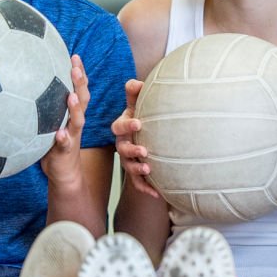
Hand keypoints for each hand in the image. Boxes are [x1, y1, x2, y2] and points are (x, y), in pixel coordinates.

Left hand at [41, 55, 88, 185]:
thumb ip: (41, 105)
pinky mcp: (65, 151)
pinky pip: (66, 144)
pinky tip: (59, 133)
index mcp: (71, 113)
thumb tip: (19, 85)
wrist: (63, 173)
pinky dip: (63, 138)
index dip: (79, 72)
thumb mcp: (46, 122)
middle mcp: (75, 121)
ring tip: (70, 96)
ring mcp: (72, 135)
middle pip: (82, 98)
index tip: (74, 55)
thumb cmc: (51, 144)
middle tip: (75, 66)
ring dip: (75, 108)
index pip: (78, 89)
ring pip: (78, 119)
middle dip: (80, 82)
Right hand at [110, 78, 159, 198]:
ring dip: (138, 168)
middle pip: (122, 148)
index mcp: (122, 127)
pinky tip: (157, 193)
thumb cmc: (141, 117)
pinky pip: (139, 183)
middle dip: (132, 150)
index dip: (127, 124)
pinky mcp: (137, 174)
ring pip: (129, 166)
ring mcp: (128, 160)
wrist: (145, 136)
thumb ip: (135, 94)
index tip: (139, 123)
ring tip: (149, 168)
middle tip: (144, 150)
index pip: (119, 125)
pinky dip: (147, 188)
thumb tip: (134, 82)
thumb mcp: (137, 106)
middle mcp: (122, 144)